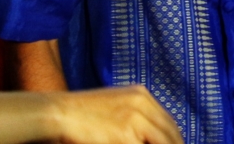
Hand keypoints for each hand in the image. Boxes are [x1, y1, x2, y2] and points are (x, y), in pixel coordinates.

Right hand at [51, 85, 182, 143]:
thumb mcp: (114, 107)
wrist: (59, 113)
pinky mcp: (126, 135)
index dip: (174, 139)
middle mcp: (142, 103)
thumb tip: (146, 136)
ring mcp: (135, 118)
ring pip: (163, 142)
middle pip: (171, 133)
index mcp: (141, 95)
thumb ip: (134, 119)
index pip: (168, 121)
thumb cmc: (81, 114)